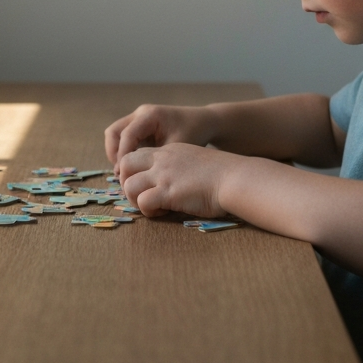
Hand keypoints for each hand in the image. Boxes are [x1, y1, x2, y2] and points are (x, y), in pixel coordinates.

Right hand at [104, 104, 218, 165]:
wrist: (204, 121)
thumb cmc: (194, 133)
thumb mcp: (177, 148)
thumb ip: (156, 160)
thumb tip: (133, 176)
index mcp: (150, 115)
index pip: (127, 135)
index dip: (123, 155)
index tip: (124, 174)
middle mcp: (140, 114)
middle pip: (113, 132)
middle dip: (113, 153)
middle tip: (121, 173)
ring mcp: (138, 118)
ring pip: (115, 134)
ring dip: (117, 153)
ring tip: (126, 172)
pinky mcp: (140, 126)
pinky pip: (124, 138)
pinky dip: (125, 152)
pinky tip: (134, 167)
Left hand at [117, 143, 239, 218]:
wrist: (236, 177)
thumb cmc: (223, 174)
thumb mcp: (196, 160)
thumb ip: (180, 166)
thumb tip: (172, 181)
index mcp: (169, 151)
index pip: (137, 154)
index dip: (134, 171)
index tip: (143, 184)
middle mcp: (162, 160)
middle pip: (125, 165)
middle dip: (127, 182)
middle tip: (140, 196)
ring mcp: (164, 175)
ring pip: (129, 185)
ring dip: (136, 199)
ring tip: (151, 206)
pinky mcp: (168, 192)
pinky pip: (143, 202)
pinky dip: (148, 211)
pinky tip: (162, 212)